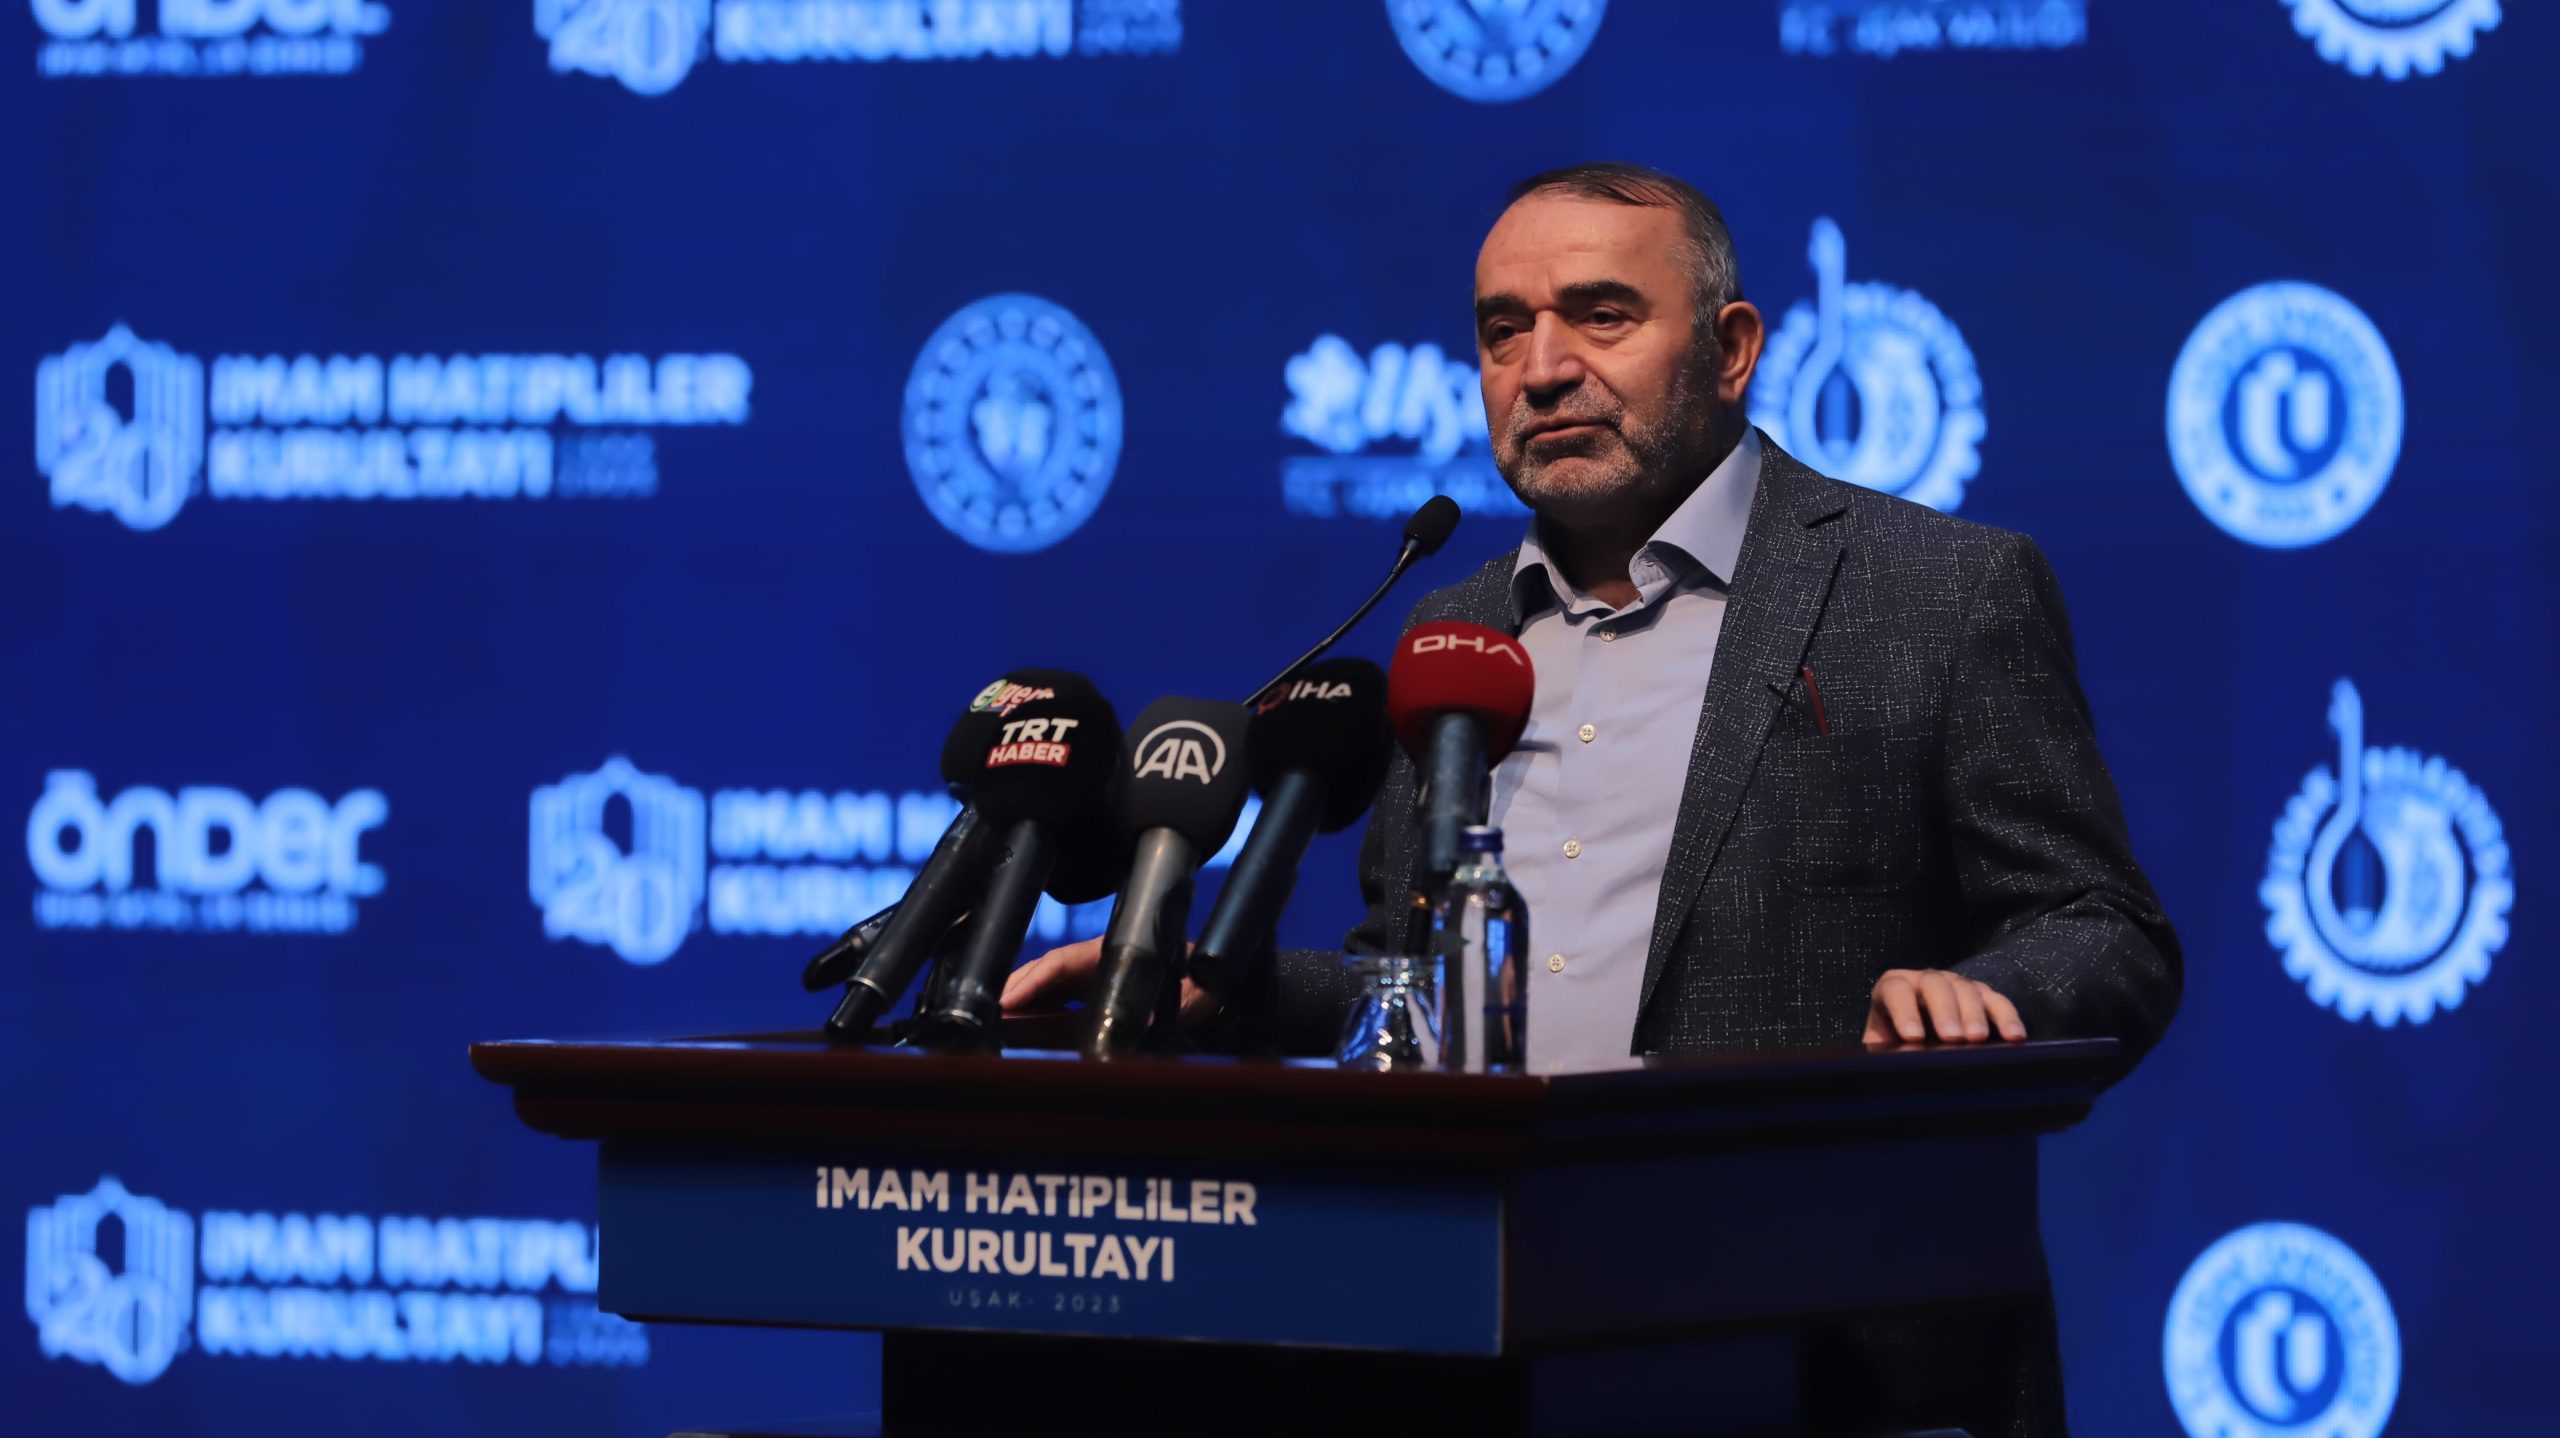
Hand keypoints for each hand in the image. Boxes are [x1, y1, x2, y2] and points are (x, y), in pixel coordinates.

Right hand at [1000, 937, 1223, 1028]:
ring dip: (1020, 1003)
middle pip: (1044, 973)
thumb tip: (1130, 1029)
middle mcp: (1098, 964)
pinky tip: (1017, 1032)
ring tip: (993, 1025)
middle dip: (1013, 991)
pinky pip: (1058, 1004)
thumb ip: (1159, 1014)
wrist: (1215, 986)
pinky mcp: (1094, 996)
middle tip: (986, 1015)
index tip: (1008, 1001)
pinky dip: (1035, 1015)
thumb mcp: (1185, 1000)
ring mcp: (1094, 979)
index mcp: (1114, 956)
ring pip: (1047, 988)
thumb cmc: (1201, 987)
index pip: (1062, 964)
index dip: (1032, 981)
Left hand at [1862, 969, 2026, 1045]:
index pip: (1896, 990)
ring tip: (1977, 1040)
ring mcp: (1956, 984)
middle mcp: (1925, 979)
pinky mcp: (1984, 995)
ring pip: (1967, 989)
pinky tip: (2014, 1036)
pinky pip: (1997, 1001)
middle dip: (1944, 1011)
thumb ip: (1887, 1052)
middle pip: (1935, 984)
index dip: (1904, 1011)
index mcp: (1894, 988)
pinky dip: (2006, 1017)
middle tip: (1951, 1038)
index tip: (1913, 1038)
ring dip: (1973, 1014)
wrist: (1924, 1034)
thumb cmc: (1898, 1043)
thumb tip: (1896, 1069)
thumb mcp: (1886, 1045)